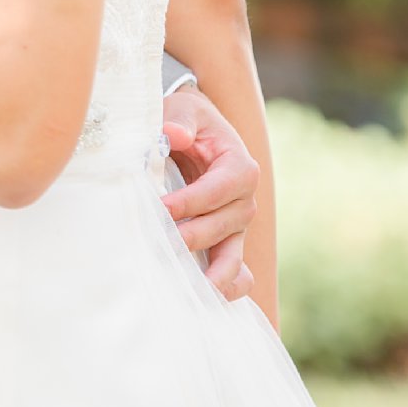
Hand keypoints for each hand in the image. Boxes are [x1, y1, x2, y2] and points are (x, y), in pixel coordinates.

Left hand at [161, 86, 257, 301]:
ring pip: (233, 251)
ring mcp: (237, 224)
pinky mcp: (226, 240)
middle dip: (194, 234)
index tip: (163, 207)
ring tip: (198, 288)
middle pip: (225, 223)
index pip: (220, 187)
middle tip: (163, 242)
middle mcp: (244, 199)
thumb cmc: (188, 120)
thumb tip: (174, 134)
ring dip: (216, 270)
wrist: (195, 133)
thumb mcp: (184, 108)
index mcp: (239, 166)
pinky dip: (229, 284)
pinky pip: (237, 268)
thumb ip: (180, 119)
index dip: (192, 199)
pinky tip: (212, 298)